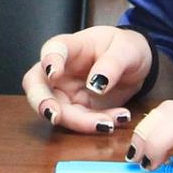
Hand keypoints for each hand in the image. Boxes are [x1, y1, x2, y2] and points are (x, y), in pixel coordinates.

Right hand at [22, 25, 150, 132]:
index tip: (53, 73)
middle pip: (37, 86)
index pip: (52, 50)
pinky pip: (79, 123)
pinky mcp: (77, 110)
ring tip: (109, 122)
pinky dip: (96, 125)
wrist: (136, 65)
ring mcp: (65, 93)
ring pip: (58, 111)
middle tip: (54, 116)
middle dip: (41, 102)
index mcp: (70, 47)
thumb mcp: (126, 50)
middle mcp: (60, 71)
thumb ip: (112, 64)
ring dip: (80, 122)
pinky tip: (118, 118)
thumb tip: (96, 85)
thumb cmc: (124, 48)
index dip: (49, 61)